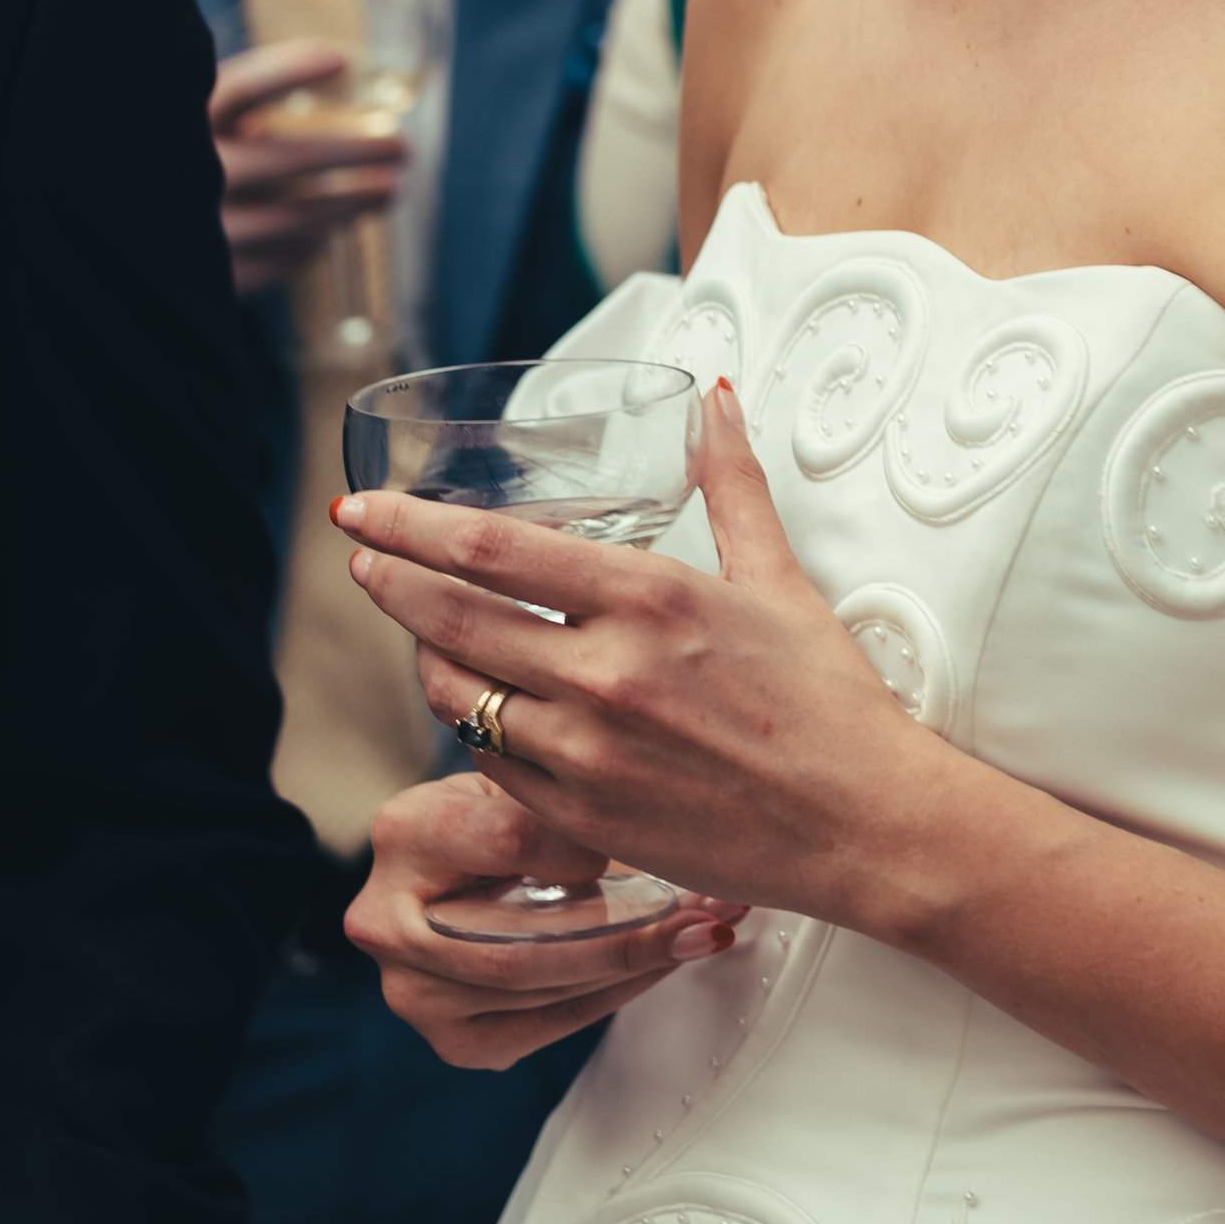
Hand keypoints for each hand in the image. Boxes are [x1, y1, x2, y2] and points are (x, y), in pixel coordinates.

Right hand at [211, 39, 406, 290]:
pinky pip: (283, 257)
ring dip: (350, 204)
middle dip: (353, 153)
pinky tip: (331, 228)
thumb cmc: (194, 157)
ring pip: (294, 218)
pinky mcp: (215, 275)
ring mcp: (199, 228)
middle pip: (287, 159)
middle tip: (403, 150)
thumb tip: (334, 63)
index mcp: (186, 124)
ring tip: (388, 191)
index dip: (287, 70)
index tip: (340, 59)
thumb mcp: (210, 122)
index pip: (240, 88)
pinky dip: (312, 242)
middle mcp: (186, 173)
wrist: (130, 237)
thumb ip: (253, 95)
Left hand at [335, 381, 950, 931]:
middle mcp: (605, 673)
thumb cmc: (829, 703)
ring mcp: (587, 751)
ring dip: (427, 656)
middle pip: (450, 618)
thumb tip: (717, 400)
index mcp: (649, 599)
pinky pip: (491, 764)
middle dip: (390, 581)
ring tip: (424, 629)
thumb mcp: (778, 578)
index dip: (410, 525)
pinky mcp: (583, 814)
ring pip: (458, 696)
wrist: (863, 823)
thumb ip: (732, 482)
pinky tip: (482, 705)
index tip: (365, 509)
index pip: (491, 549)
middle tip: (362, 556)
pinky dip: (474, 727)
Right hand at [345, 769, 743, 1069]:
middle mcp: (386, 920)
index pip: (508, 840)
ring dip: (638, 962)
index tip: (651, 839)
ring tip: (708, 929)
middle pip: (523, 943)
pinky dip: (615, 994)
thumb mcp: (526, 781)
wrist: (466, 871)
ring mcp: (413, 991)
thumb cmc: (506, 815)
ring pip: (542, 988)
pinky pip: (549, 1026)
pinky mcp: (454, 1038)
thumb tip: (671, 804)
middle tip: (708, 913)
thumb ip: (570, 793)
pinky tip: (662, 963)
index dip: (584, 846)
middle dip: (630, 931)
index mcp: (404, 831)